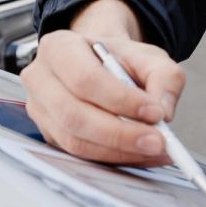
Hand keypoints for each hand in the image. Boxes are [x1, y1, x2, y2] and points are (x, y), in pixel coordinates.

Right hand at [22, 0, 186, 164]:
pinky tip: (141, 154)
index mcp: (59, 47)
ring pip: (75, 142)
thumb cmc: (119, 59)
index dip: (120, 100)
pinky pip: (79, 155)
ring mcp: (41, 111)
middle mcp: (41, 80)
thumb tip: (163, 112)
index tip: (154, 113)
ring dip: (119, 151)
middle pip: (74, 116)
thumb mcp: (149, 56)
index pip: (85, 78)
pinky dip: (114, 159)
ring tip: (155, 150)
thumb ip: (164, 77)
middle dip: (120, 134)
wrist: (102, 66)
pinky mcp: (50, 136)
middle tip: (157, 141)